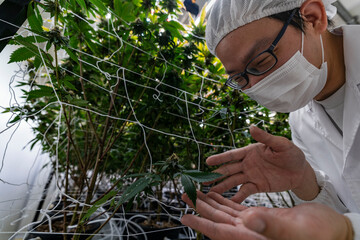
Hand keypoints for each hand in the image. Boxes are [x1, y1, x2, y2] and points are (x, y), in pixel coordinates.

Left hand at [181, 192, 350, 239]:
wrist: (330, 230)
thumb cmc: (318, 233)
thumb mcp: (295, 229)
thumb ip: (270, 225)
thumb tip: (248, 220)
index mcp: (253, 237)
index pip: (220, 231)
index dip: (201, 223)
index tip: (184, 216)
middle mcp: (249, 232)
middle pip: (218, 220)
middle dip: (200, 208)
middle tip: (184, 195)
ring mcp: (253, 225)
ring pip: (225, 213)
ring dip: (209, 202)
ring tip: (195, 192)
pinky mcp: (259, 217)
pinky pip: (236, 208)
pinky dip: (225, 200)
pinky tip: (217, 194)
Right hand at [206, 125, 318, 201]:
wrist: (301, 171)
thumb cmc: (291, 154)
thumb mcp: (280, 144)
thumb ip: (265, 137)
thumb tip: (251, 127)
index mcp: (251, 152)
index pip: (232, 155)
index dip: (220, 158)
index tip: (208, 161)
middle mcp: (248, 164)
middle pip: (229, 169)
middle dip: (216, 175)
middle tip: (203, 181)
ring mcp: (251, 176)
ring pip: (233, 181)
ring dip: (222, 186)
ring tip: (210, 193)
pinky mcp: (258, 186)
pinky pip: (245, 192)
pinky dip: (237, 197)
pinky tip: (228, 202)